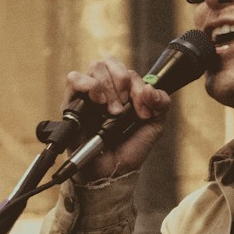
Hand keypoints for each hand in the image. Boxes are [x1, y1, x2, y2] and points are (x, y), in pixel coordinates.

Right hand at [61, 57, 172, 181]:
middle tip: (123, 109)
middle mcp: (105, 88)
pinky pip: (73, 78)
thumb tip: (150, 88)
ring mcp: (87, 95)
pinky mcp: (71, 104)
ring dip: (108, 88)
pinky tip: (98, 102)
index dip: (138, 87)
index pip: (128, 71)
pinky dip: (88, 85)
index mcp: (123, 91)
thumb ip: (162, 103)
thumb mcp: (154, 126)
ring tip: (111, 112)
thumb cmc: (129, 150)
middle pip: (110, 62)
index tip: (142, 111)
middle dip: (122, 84)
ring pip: (95, 67)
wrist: (112, 171)